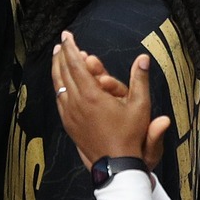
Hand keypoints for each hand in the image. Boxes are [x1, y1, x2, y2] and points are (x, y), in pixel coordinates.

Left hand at [52, 32, 167, 167]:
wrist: (116, 164)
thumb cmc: (130, 135)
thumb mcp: (140, 106)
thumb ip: (140, 80)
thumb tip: (143, 58)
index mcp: (91, 95)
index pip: (75, 64)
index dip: (70, 48)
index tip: (66, 35)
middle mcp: (76, 102)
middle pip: (63, 72)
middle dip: (61, 55)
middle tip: (61, 43)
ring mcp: (69, 113)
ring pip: (58, 85)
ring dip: (57, 68)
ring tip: (58, 57)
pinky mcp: (67, 122)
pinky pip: (59, 99)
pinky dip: (58, 85)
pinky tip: (60, 82)